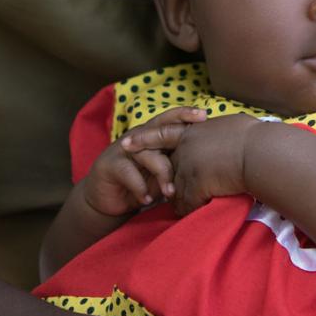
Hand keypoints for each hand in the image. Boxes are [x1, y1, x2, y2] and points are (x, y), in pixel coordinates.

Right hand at [83, 106, 206, 215]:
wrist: (107, 199)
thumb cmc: (141, 183)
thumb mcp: (162, 174)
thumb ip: (178, 166)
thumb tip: (208, 167)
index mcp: (152, 136)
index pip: (171, 120)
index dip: (186, 115)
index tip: (205, 116)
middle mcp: (139, 137)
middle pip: (159, 127)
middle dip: (176, 128)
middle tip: (192, 139)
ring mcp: (123, 149)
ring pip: (147, 153)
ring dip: (161, 174)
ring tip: (170, 193)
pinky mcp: (109, 165)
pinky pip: (128, 172)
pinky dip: (140, 188)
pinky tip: (147, 200)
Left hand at [169, 114, 271, 215]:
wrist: (259, 151)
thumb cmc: (253, 136)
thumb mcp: (229, 124)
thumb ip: (216, 131)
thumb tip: (224, 134)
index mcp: (192, 131)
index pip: (168, 142)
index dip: (173, 158)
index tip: (175, 167)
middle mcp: (184, 148)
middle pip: (169, 170)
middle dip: (177, 182)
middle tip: (185, 192)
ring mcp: (187, 168)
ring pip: (175, 191)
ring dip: (184, 200)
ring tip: (193, 207)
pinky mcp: (194, 186)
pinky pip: (185, 204)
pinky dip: (192, 210)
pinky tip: (200, 212)